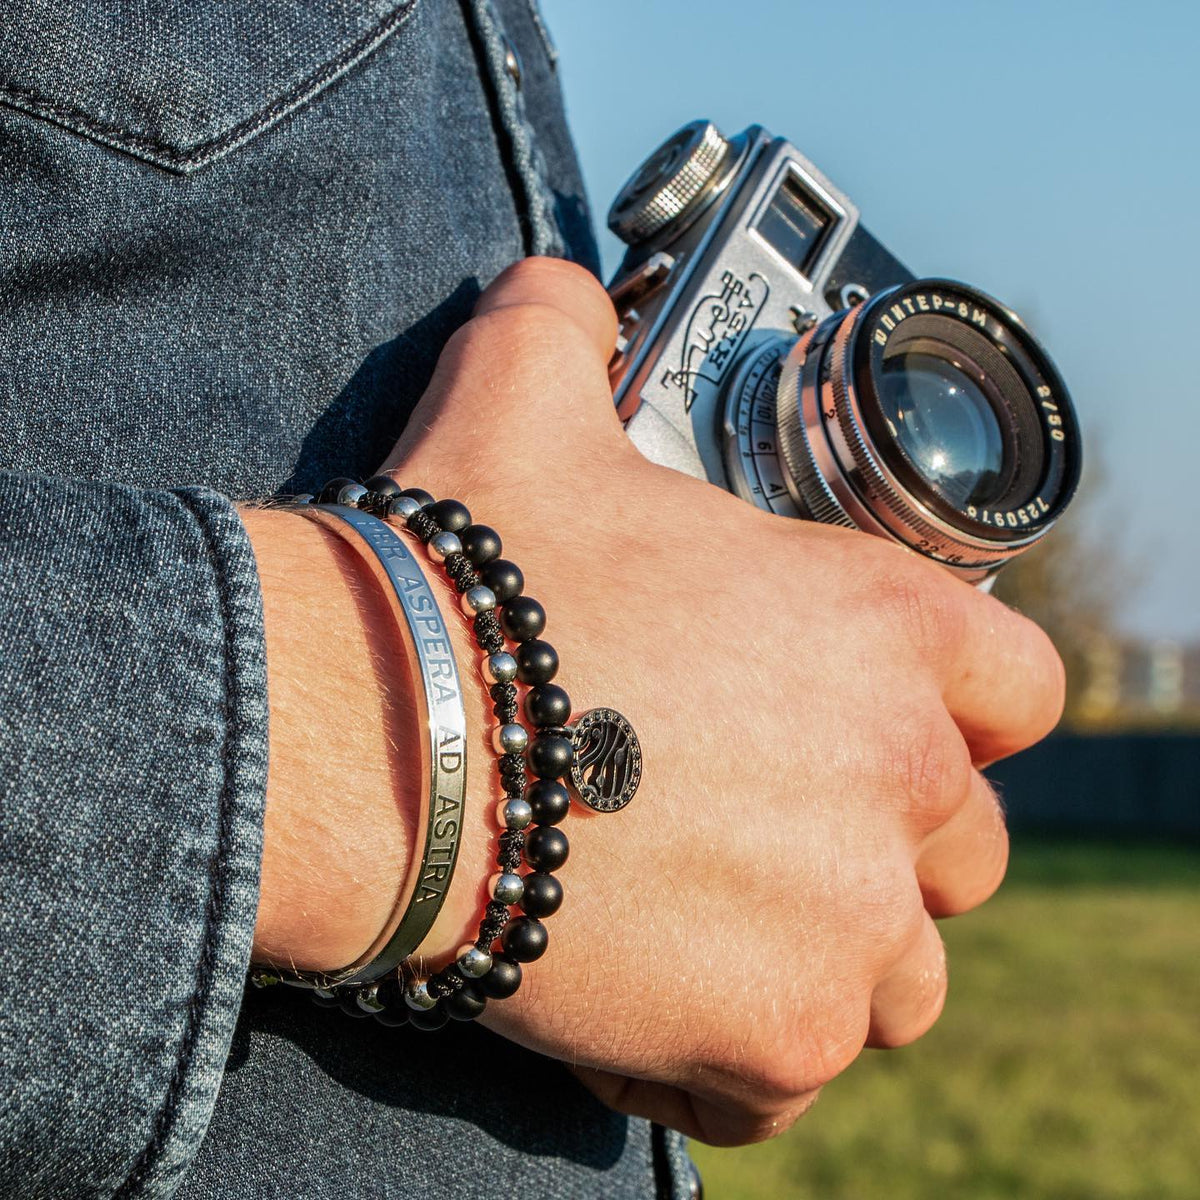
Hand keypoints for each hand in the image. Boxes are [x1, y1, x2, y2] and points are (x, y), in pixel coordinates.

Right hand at [376, 258, 1064, 1144]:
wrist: (372, 741)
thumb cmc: (463, 584)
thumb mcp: (520, 407)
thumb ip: (563, 328)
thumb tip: (553, 292)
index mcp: (878, 631)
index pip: (1017, 685)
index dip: (958, 708)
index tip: (877, 728)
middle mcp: (898, 777)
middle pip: (963, 847)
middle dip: (879, 846)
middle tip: (761, 830)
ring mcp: (847, 923)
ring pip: (901, 975)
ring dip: (822, 958)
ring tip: (712, 926)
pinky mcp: (770, 1036)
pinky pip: (787, 1075)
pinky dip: (729, 1055)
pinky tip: (645, 1006)